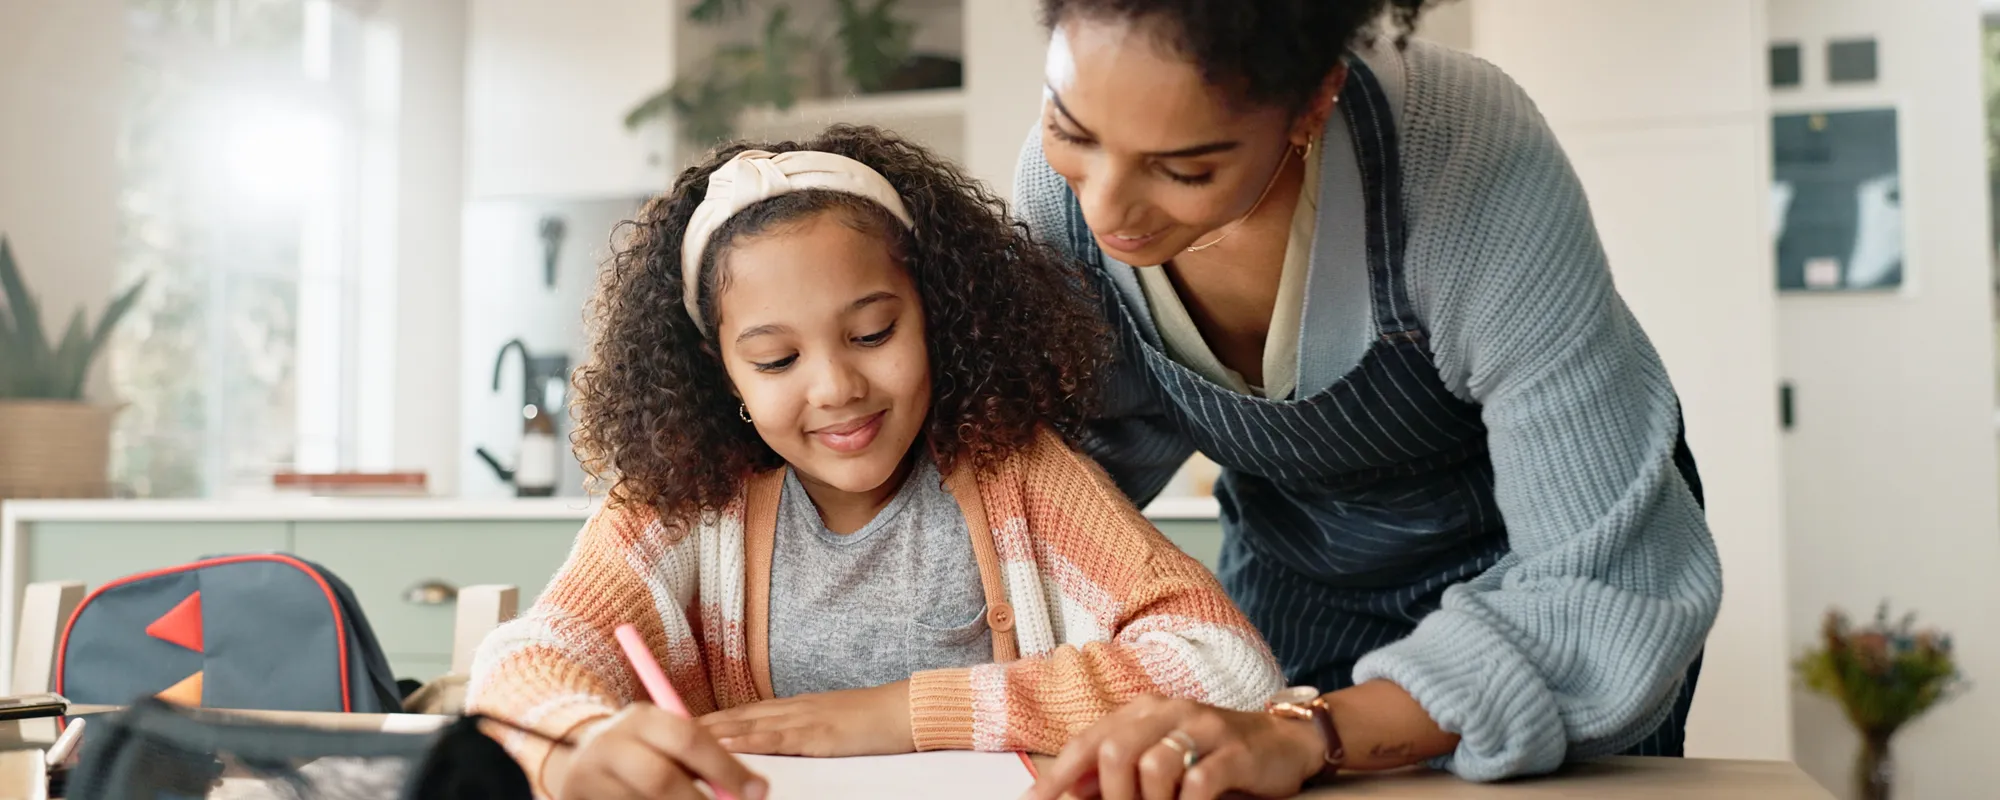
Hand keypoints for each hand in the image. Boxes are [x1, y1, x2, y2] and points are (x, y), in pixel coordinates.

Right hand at [552, 704, 767, 799]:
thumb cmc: (643, 752)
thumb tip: (752, 789)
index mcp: (643, 718)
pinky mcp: (576, 797)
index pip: (690, 739)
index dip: (727, 768)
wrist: (580, 761)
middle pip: (662, 778)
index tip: (757, 791)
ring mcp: (589, 775)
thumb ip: (705, 760)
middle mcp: (612, 742)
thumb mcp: (667, 742)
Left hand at [700, 681, 915, 756]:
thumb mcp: (832, 722)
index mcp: (795, 706)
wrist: (906, 710)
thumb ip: (804, 730)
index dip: (712, 717)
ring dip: (713, 732)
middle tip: (664, 728)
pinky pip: (776, 739)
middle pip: (737, 716)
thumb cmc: (874, 721)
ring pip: (748, 725)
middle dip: (700, 724)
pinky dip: (747, 741)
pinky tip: (725, 746)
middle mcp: (792, 708)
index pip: (744, 712)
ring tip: (680, 737)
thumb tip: (779, 745)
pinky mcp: (817, 736)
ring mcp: (803, 719)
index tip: (681, 722)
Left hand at [1023, 695, 1324, 799]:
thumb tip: (1069, 795)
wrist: (1284, 742)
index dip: (1057, 777)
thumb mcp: (1161, 757)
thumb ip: (1119, 773)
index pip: (1088, 741)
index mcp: (1143, 712)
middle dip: (1111, 796)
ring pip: (1154, 765)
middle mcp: (1169, 712)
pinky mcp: (1235, 751)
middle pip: (1115, 751)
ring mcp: (1204, 728)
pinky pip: (1198, 781)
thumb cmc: (1213, 755)